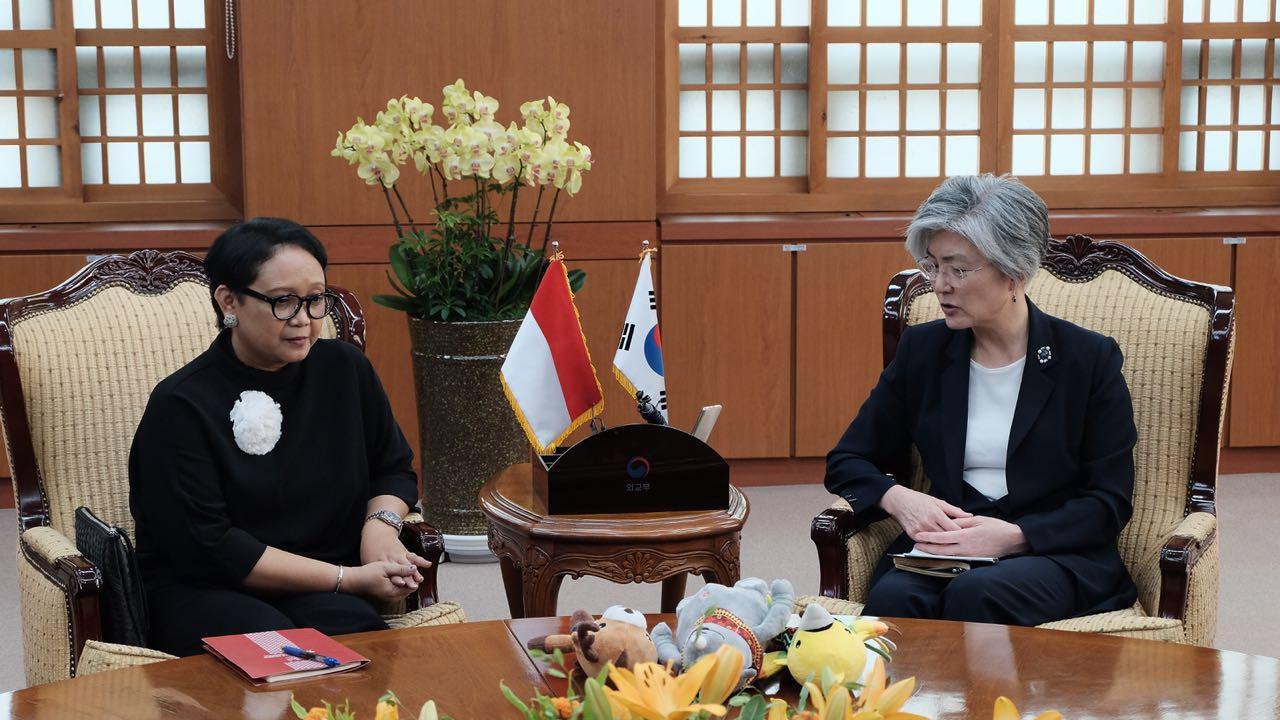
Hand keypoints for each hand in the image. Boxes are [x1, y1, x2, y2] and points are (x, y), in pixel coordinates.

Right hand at [345, 561, 422, 602]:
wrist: (353, 581)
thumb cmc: (367, 573)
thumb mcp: (386, 568)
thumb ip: (401, 569)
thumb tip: (415, 569)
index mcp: (393, 593)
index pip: (412, 587)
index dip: (414, 577)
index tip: (412, 568)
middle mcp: (392, 599)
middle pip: (408, 590)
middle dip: (409, 580)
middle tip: (407, 569)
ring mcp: (388, 600)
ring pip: (403, 591)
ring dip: (404, 582)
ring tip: (401, 572)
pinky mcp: (385, 598)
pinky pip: (396, 592)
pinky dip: (398, 585)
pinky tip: (394, 577)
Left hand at [360, 521, 431, 590]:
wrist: (377, 531)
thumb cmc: (370, 547)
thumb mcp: (367, 561)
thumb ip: (374, 573)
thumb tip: (377, 585)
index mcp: (381, 563)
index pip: (389, 574)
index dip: (396, 579)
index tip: (401, 585)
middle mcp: (391, 559)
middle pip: (400, 571)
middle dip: (407, 579)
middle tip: (413, 586)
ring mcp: (399, 555)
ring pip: (408, 565)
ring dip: (415, 572)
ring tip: (420, 579)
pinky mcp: (404, 551)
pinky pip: (413, 556)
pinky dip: (421, 560)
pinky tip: (428, 564)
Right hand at [879, 485, 971, 539]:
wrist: (899, 501)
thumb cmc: (919, 500)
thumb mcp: (938, 502)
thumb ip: (954, 510)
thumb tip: (969, 515)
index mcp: (936, 514)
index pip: (953, 528)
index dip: (962, 533)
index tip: (968, 535)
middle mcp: (928, 523)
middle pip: (946, 538)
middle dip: (954, 540)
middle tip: (962, 542)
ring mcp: (920, 530)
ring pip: (936, 542)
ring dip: (944, 544)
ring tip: (952, 544)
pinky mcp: (913, 534)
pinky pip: (926, 543)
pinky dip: (932, 543)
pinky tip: (938, 543)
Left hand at [913, 515, 1029, 557]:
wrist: (1012, 541)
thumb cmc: (996, 528)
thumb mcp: (977, 520)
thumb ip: (961, 522)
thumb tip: (949, 523)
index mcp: (965, 536)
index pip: (943, 537)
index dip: (929, 537)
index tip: (919, 535)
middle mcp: (966, 548)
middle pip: (942, 550)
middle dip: (927, 548)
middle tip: (916, 545)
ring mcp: (970, 555)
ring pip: (948, 556)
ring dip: (935, 553)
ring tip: (924, 550)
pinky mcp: (974, 559)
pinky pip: (957, 559)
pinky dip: (947, 556)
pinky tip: (941, 555)